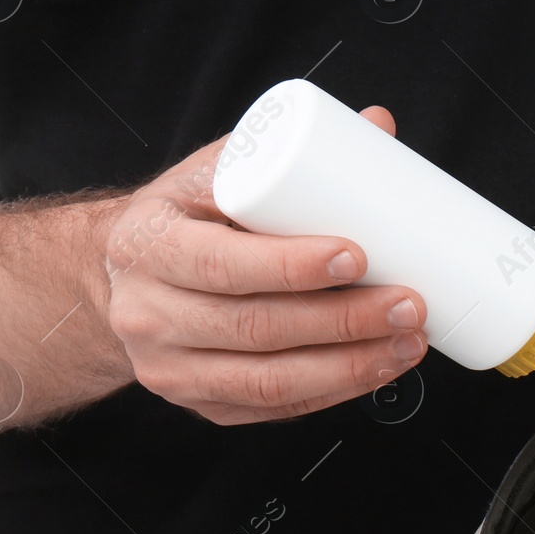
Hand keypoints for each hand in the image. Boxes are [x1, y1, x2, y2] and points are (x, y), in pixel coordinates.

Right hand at [102, 107, 427, 424]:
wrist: (126, 279)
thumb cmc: (185, 218)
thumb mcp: (216, 174)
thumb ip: (287, 154)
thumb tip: (380, 124)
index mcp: (147, 244)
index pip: (221, 264)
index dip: (293, 266)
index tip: (358, 255)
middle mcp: (149, 314)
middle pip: (257, 328)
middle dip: (344, 322)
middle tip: (408, 304)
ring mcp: (172, 369)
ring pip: (270, 382)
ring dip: (351, 366)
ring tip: (408, 342)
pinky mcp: (202, 405)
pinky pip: (275, 409)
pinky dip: (335, 392)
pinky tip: (379, 370)